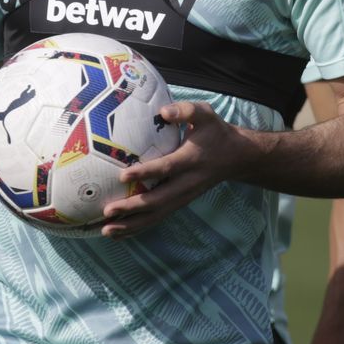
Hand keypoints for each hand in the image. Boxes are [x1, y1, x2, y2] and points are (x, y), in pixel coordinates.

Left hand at [101, 100, 258, 237]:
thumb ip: (186, 111)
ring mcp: (185, 196)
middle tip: (108, 211)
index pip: (167, 168)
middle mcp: (187, 183)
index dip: (145, 173)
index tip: (123, 175)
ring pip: (157, 215)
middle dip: (133, 208)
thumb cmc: (215, 132)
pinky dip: (138, 227)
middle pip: (159, 200)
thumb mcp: (206, 115)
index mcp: (191, 160)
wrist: (236, 157)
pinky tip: (119, 232)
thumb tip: (163, 111)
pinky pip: (159, 218)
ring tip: (107, 230)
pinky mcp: (181, 203)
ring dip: (132, 225)